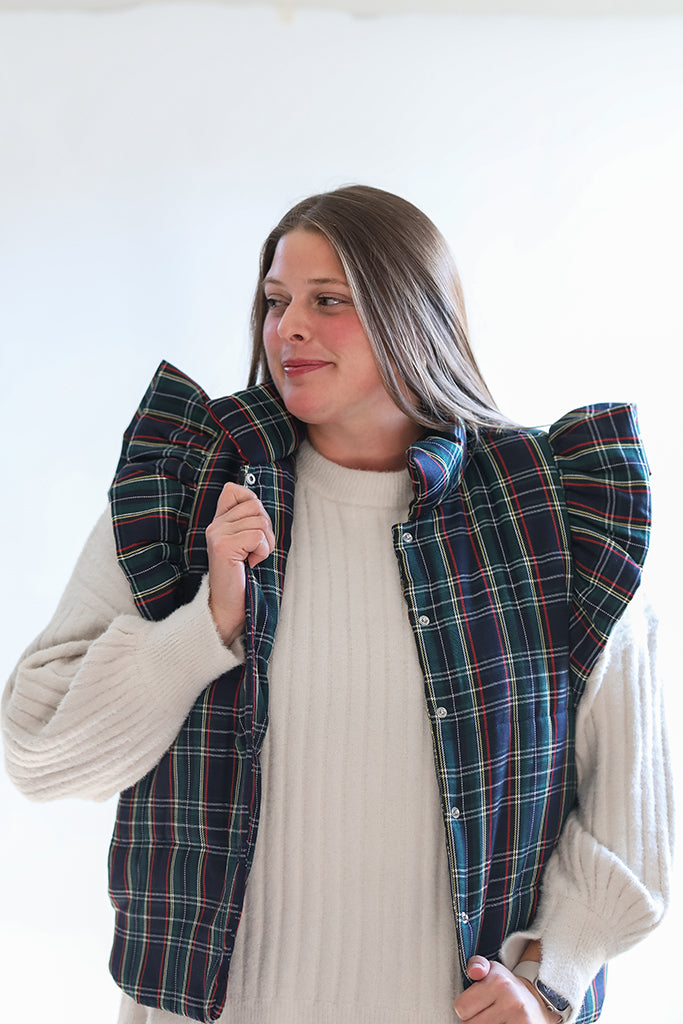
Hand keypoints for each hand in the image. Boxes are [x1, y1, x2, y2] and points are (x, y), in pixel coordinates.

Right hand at [205, 482, 274, 644]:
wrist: (227, 607)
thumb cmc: (241, 577)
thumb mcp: (245, 544)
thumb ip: (247, 522)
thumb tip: (256, 500)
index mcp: (218, 522)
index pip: (234, 490)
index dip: (251, 502)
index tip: (253, 528)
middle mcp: (214, 525)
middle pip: (255, 505)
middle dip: (265, 528)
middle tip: (256, 549)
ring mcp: (217, 535)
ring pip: (259, 521)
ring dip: (265, 543)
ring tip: (252, 558)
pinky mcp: (224, 546)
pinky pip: (257, 536)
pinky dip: (262, 551)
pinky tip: (250, 563)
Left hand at [453, 957, 560, 1022]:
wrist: (539, 1003)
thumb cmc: (508, 988)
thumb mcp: (493, 971)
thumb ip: (477, 965)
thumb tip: (474, 972)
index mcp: (498, 982)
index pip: (461, 1007)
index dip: (467, 1007)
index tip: (479, 1003)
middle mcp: (511, 1000)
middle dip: (476, 1020)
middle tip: (490, 1013)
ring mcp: (520, 1018)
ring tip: (497, 1020)